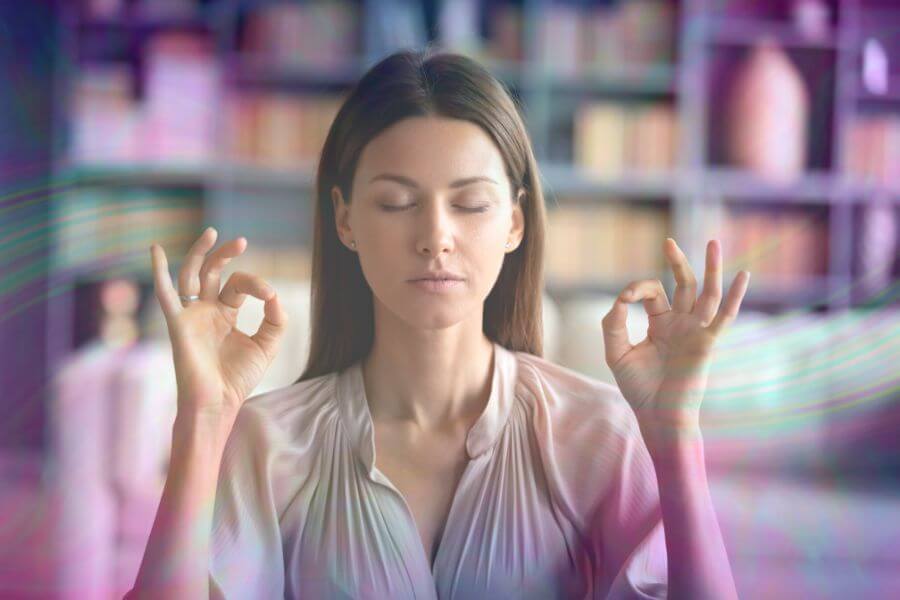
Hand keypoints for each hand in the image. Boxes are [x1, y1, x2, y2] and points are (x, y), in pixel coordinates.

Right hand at [150, 227, 288, 418]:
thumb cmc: (237, 378)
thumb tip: (274, 296)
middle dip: (225, 255)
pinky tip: (154, 250)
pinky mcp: (178, 323)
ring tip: (212, 232)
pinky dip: (158, 271)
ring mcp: (191, 315)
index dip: (257, 285)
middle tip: (240, 240)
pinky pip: (165, 294)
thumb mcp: (266, 346)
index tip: (270, 297)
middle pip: (212, 272)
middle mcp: (205, 311)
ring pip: (191, 275)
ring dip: (200, 253)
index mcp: (225, 314)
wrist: (218, 403)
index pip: (239, 286)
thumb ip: (275, 320)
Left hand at [601, 238, 749, 435]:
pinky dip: (735, 296)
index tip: (624, 299)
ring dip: (711, 268)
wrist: (658, 416)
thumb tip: (621, 299)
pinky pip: (724, 316)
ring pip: (707, 293)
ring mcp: (696, 332)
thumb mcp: (617, 353)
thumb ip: (613, 325)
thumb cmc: (638, 388)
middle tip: (669, 242)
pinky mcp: (707, 343)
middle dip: (677, 263)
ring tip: (714, 242)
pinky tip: (743, 276)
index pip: (652, 293)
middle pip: (684, 285)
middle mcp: (681, 324)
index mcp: (661, 324)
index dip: (636, 289)